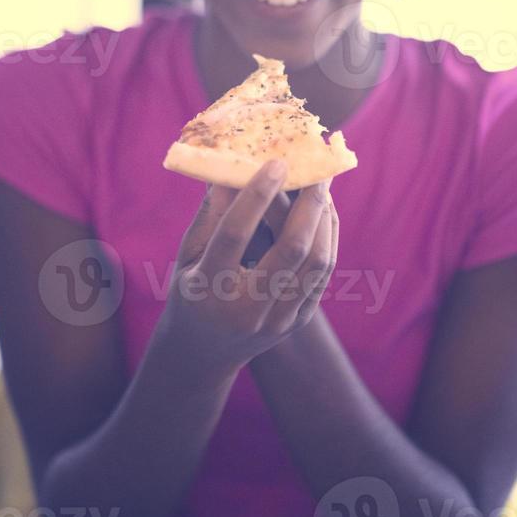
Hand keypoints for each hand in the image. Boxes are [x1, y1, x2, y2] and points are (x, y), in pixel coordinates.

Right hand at [161, 161, 337, 377]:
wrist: (204, 354)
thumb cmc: (192, 289)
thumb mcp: (188, 253)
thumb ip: (211, 212)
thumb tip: (238, 163)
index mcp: (207, 287)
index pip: (234, 234)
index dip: (257, 196)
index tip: (277, 162)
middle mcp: (246, 308)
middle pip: (291, 249)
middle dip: (309, 203)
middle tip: (316, 169)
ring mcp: (277, 320)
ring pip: (317, 262)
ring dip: (324, 218)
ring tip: (322, 187)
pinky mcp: (298, 321)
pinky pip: (323, 273)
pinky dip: (328, 237)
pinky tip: (323, 213)